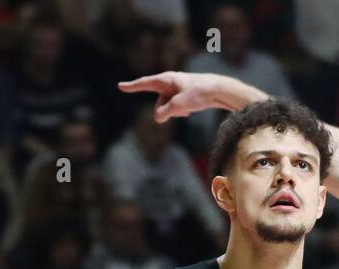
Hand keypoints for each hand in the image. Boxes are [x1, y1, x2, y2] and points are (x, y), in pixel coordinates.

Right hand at [117, 72, 255, 121]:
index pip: (144, 84)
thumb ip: (166, 112)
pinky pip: (175, 109)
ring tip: (190, 107)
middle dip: (166, 111)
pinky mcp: (181, 97)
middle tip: (182, 109)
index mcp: (165, 80)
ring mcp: (174, 91)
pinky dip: (181, 112)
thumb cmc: (200, 93)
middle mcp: (168, 84)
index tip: (120, 86)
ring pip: (167, 109)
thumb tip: (157, 119)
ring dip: (176, 112)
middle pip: (158, 104)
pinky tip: (192, 109)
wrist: (218, 90)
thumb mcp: (181, 104)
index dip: (132, 87)